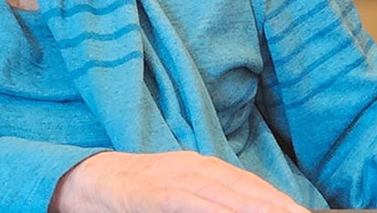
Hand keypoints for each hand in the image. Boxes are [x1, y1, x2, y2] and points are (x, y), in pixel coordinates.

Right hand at [50, 150, 309, 212]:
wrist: (95, 179)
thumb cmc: (143, 195)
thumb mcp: (183, 193)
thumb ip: (213, 201)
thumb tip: (251, 206)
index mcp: (207, 168)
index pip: (253, 187)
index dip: (280, 201)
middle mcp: (198, 167)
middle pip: (248, 190)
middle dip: (278, 206)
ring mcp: (179, 177)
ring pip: (227, 194)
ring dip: (257, 207)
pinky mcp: (159, 191)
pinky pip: (193, 201)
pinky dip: (217, 208)